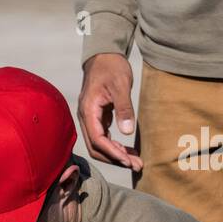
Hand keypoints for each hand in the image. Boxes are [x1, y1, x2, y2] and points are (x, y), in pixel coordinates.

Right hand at [77, 53, 140, 171]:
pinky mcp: (97, 118)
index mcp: (88, 110)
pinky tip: (129, 151)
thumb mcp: (121, 86)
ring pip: (99, 145)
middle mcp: (86, 118)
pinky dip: (115, 146)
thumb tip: (127, 132)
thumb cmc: (111, 68)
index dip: (112, 152)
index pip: (97, 139)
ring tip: (136, 161)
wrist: (103, 56)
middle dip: (115, 159)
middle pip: (96, 147)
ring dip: (116, 155)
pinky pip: (103, 138)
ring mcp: (90, 119)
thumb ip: (123, 108)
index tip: (128, 161)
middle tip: (137, 166)